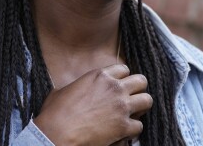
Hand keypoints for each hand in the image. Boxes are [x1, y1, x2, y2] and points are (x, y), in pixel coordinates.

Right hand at [33, 64, 151, 145]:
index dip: (123, 78)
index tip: (119, 86)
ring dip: (140, 108)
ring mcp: (121, 107)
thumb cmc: (55, 113)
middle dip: (137, 90)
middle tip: (130, 99)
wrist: (56, 134)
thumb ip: (76, 86)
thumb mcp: (62, 90)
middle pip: (141, 81)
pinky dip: (133, 130)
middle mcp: (114, 88)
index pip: (124, 69)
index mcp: (100, 75)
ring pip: (147, 100)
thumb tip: (73, 90)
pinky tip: (124, 132)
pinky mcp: (123, 127)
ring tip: (132, 114)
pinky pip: (140, 125)